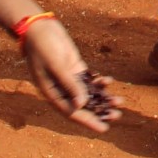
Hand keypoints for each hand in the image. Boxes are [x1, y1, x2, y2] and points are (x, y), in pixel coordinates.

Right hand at [19, 18, 119, 132]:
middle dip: (100, 111)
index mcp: (52, 94)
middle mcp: (61, 90)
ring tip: (119, 101)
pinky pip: (89, 80)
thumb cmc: (42, 47)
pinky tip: (109, 81)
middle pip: (83, 106)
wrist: (38, 28)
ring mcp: (68, 79)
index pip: (72, 113)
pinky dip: (99, 83)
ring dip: (103, 98)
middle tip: (118, 114)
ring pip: (88, 93)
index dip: (88, 122)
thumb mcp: (56, 65)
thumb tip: (81, 104)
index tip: (104, 129)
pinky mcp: (74, 68)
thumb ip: (69, 84)